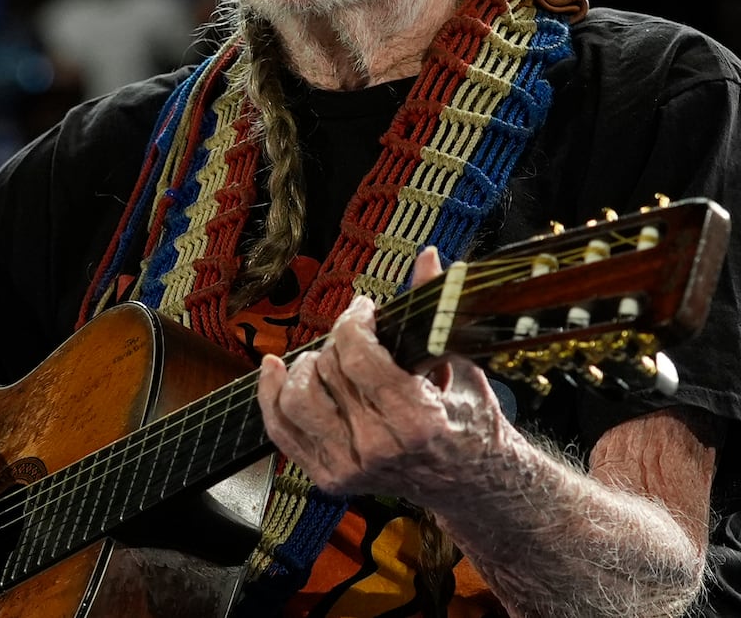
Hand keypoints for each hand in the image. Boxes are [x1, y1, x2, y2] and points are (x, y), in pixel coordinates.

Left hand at [256, 247, 512, 506]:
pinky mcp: (329, 478)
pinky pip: (281, 430)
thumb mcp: (459, 363)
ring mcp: (350, 468)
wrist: (468, 482)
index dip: (353, 321)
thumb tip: (428, 257)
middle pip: (327, 373)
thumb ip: (436, 310)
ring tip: (323, 357)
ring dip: (304, 368)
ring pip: (296, 401)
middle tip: (354, 334)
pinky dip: (271, 395)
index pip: (357, 356)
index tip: (363, 310)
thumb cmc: (467, 421)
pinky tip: (275, 368)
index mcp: (415, 420)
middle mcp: (378, 449)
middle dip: (338, 341)